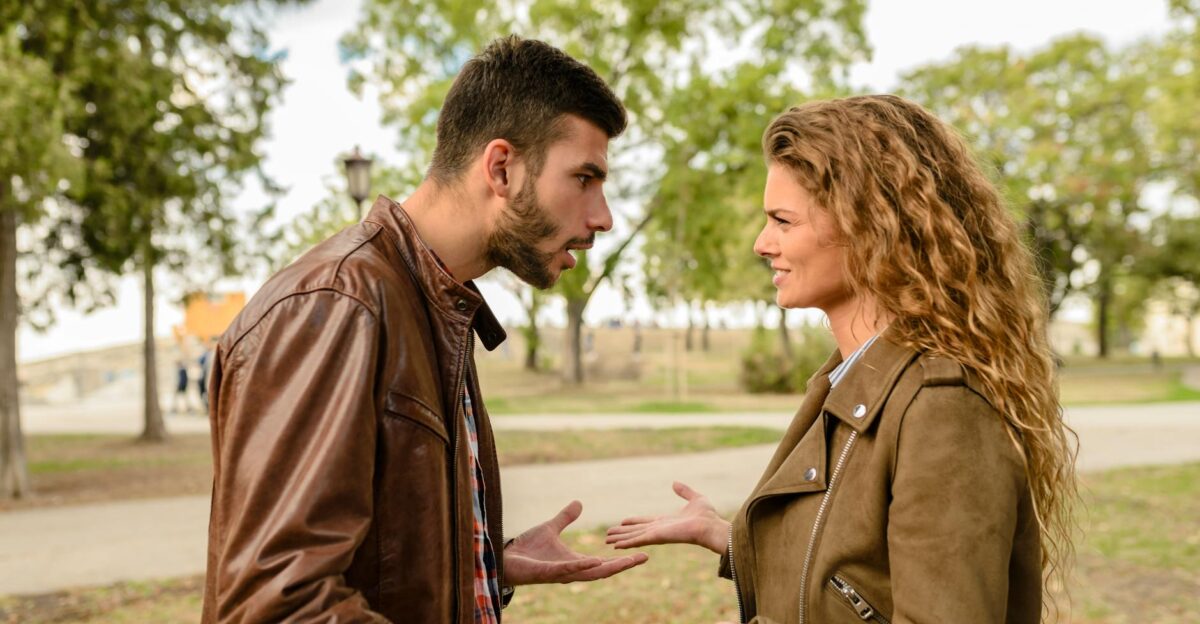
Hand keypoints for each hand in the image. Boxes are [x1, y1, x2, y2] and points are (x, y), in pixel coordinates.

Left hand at [504, 500, 648, 584]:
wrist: (505, 558)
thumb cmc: (526, 549)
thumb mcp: (550, 528)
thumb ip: (565, 518)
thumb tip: (579, 503)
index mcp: (575, 562)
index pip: (604, 562)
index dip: (622, 558)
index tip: (641, 553)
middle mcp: (572, 571)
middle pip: (604, 570)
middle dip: (624, 564)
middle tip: (644, 557)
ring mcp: (561, 573)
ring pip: (591, 573)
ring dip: (609, 567)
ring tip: (628, 561)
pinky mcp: (548, 572)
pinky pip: (568, 570)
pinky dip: (582, 566)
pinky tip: (595, 560)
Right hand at [605, 482, 729, 553]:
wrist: (711, 527)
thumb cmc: (707, 516)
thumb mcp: (696, 498)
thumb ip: (684, 491)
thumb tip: (675, 483)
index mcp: (666, 521)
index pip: (646, 522)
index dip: (634, 522)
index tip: (623, 521)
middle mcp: (659, 529)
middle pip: (636, 531)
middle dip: (622, 533)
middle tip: (608, 534)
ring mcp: (657, 534)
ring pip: (634, 536)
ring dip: (620, 539)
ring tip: (607, 540)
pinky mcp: (657, 537)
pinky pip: (638, 540)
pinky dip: (626, 543)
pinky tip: (615, 546)